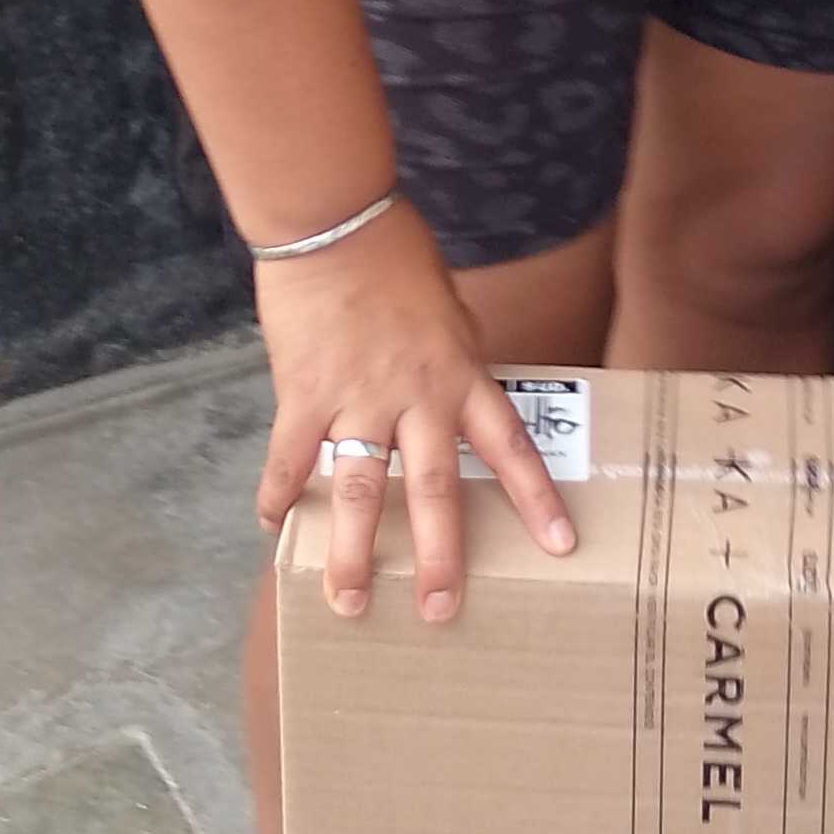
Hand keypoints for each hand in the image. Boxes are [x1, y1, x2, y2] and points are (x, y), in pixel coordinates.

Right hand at [254, 201, 577, 622]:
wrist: (336, 223)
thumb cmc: (397, 258)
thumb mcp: (450, 312)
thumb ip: (457, 360)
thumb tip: (461, 391)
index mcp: (460, 376)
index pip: (510, 445)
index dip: (536, 497)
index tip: (559, 545)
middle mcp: (416, 397)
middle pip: (436, 489)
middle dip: (439, 557)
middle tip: (438, 610)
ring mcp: (358, 398)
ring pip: (361, 490)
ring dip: (354, 552)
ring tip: (349, 602)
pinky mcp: (305, 392)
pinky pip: (290, 457)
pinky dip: (280, 494)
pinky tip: (273, 528)